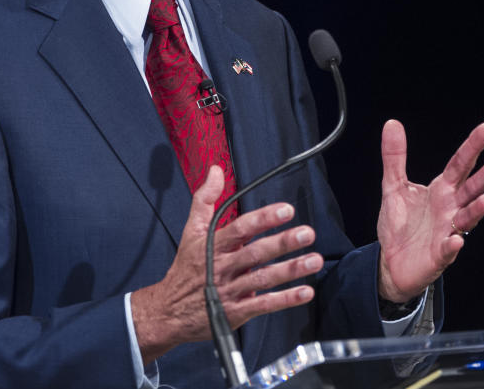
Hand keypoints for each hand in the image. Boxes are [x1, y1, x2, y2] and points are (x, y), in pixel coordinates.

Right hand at [130, 166, 320, 363]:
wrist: (169, 311)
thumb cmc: (185, 268)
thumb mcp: (190, 231)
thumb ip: (205, 199)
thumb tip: (215, 171)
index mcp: (213, 246)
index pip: (240, 228)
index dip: (263, 219)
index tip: (286, 210)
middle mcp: (222, 267)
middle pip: (255, 253)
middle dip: (283, 243)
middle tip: (307, 233)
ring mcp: (229, 291)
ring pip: (263, 279)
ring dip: (290, 270)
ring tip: (314, 260)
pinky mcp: (235, 313)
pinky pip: (263, 305)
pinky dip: (285, 300)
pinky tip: (305, 292)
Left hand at [377, 120, 483, 302]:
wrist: (390, 261)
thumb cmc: (399, 224)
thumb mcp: (393, 185)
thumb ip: (395, 157)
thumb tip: (392, 123)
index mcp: (442, 190)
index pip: (460, 164)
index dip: (472, 146)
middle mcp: (450, 208)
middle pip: (472, 188)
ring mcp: (447, 231)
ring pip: (467, 218)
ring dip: (477, 209)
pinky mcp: (439, 255)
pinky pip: (447, 249)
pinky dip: (452, 244)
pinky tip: (456, 239)